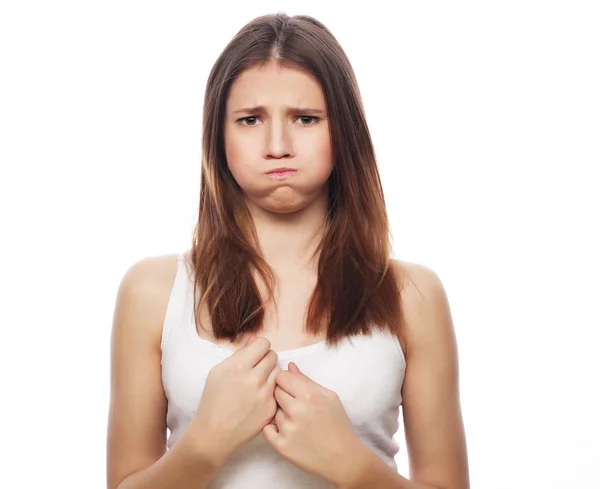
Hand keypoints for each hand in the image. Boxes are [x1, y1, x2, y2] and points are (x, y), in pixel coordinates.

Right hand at [187, 336, 280, 464]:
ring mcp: (265, 395)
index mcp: (239, 366)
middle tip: (256, 368)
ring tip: (258, 383)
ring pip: (278, 373)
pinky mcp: (271, 409)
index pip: (263, 343)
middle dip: (265, 359)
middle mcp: (254, 379)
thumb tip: (254, 340)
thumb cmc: (213, 400)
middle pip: (273, 356)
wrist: (214, 433)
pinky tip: (258, 398)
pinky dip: (270, 392)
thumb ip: (239, 353)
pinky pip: (277, 391)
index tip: (255, 354)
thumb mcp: (218, 371)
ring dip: (270, 374)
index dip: (259, 347)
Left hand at [262, 362, 362, 484]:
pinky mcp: (281, 446)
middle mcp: (297, 410)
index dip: (285, 380)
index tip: (289, 387)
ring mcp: (288, 429)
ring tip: (297, 422)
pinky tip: (288, 431)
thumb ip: (307, 380)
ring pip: (272, 411)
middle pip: (275, 392)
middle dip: (282, 395)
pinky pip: (267, 429)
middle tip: (294, 405)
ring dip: (281, 414)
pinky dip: (274, 429)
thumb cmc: (338, 425)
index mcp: (309, 395)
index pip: (281, 376)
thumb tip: (289, 367)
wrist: (343, 458)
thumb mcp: (329, 397)